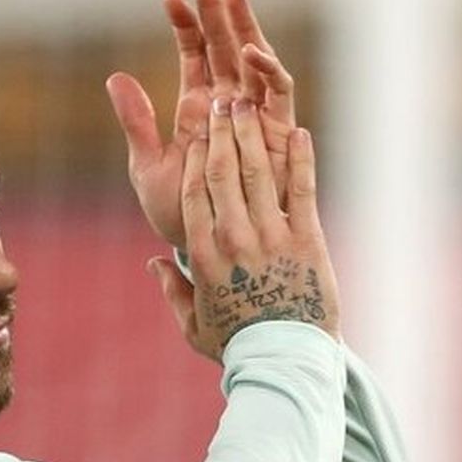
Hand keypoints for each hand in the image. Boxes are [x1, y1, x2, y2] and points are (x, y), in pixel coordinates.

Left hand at [106, 0, 296, 248]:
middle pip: (224, 46)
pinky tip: (250, 52)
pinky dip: (268, 73)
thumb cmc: (179, 217)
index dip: (184, 24)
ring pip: (253, 61)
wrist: (208, 253)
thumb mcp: (149, 167)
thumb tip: (114, 77)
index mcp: (198, 110)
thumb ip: (136, 122)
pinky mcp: (277, 138)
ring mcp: (255, 119)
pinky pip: (279, 98)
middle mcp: (229, 108)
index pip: (194, 55)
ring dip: (244, 27)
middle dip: (215, 7)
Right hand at [147, 97, 340, 359]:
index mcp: (204, 254)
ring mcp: (272, 236)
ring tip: (249, 103)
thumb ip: (173, 290)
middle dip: (220, 132)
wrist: (285, 360)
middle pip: (222, 171)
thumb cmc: (237, 344)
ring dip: (252, 133)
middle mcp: (234, 238)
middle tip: (221, 101)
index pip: (193, 192)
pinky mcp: (307, 239)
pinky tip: (300, 131)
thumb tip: (154, 265)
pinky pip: (302, 189)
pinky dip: (301, 158)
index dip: (193, 156)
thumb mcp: (193, 323)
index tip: (194, 132)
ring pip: (258, 172)